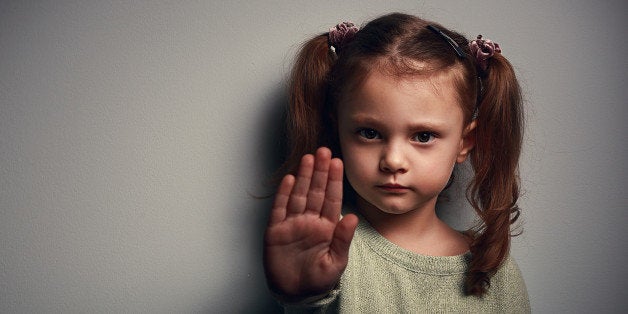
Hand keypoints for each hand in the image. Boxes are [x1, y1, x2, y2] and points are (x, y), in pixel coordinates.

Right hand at [263, 147, 357, 301]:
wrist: (296, 294)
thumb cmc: (318, 280)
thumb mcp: (336, 263)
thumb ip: (343, 239)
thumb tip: (353, 217)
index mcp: (327, 227)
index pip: (332, 199)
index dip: (334, 180)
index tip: (338, 162)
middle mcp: (310, 221)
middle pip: (316, 191)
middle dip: (320, 171)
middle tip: (324, 151)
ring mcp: (292, 224)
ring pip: (299, 195)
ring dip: (304, 177)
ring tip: (308, 158)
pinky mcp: (276, 231)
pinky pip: (280, 209)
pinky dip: (284, 194)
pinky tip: (289, 179)